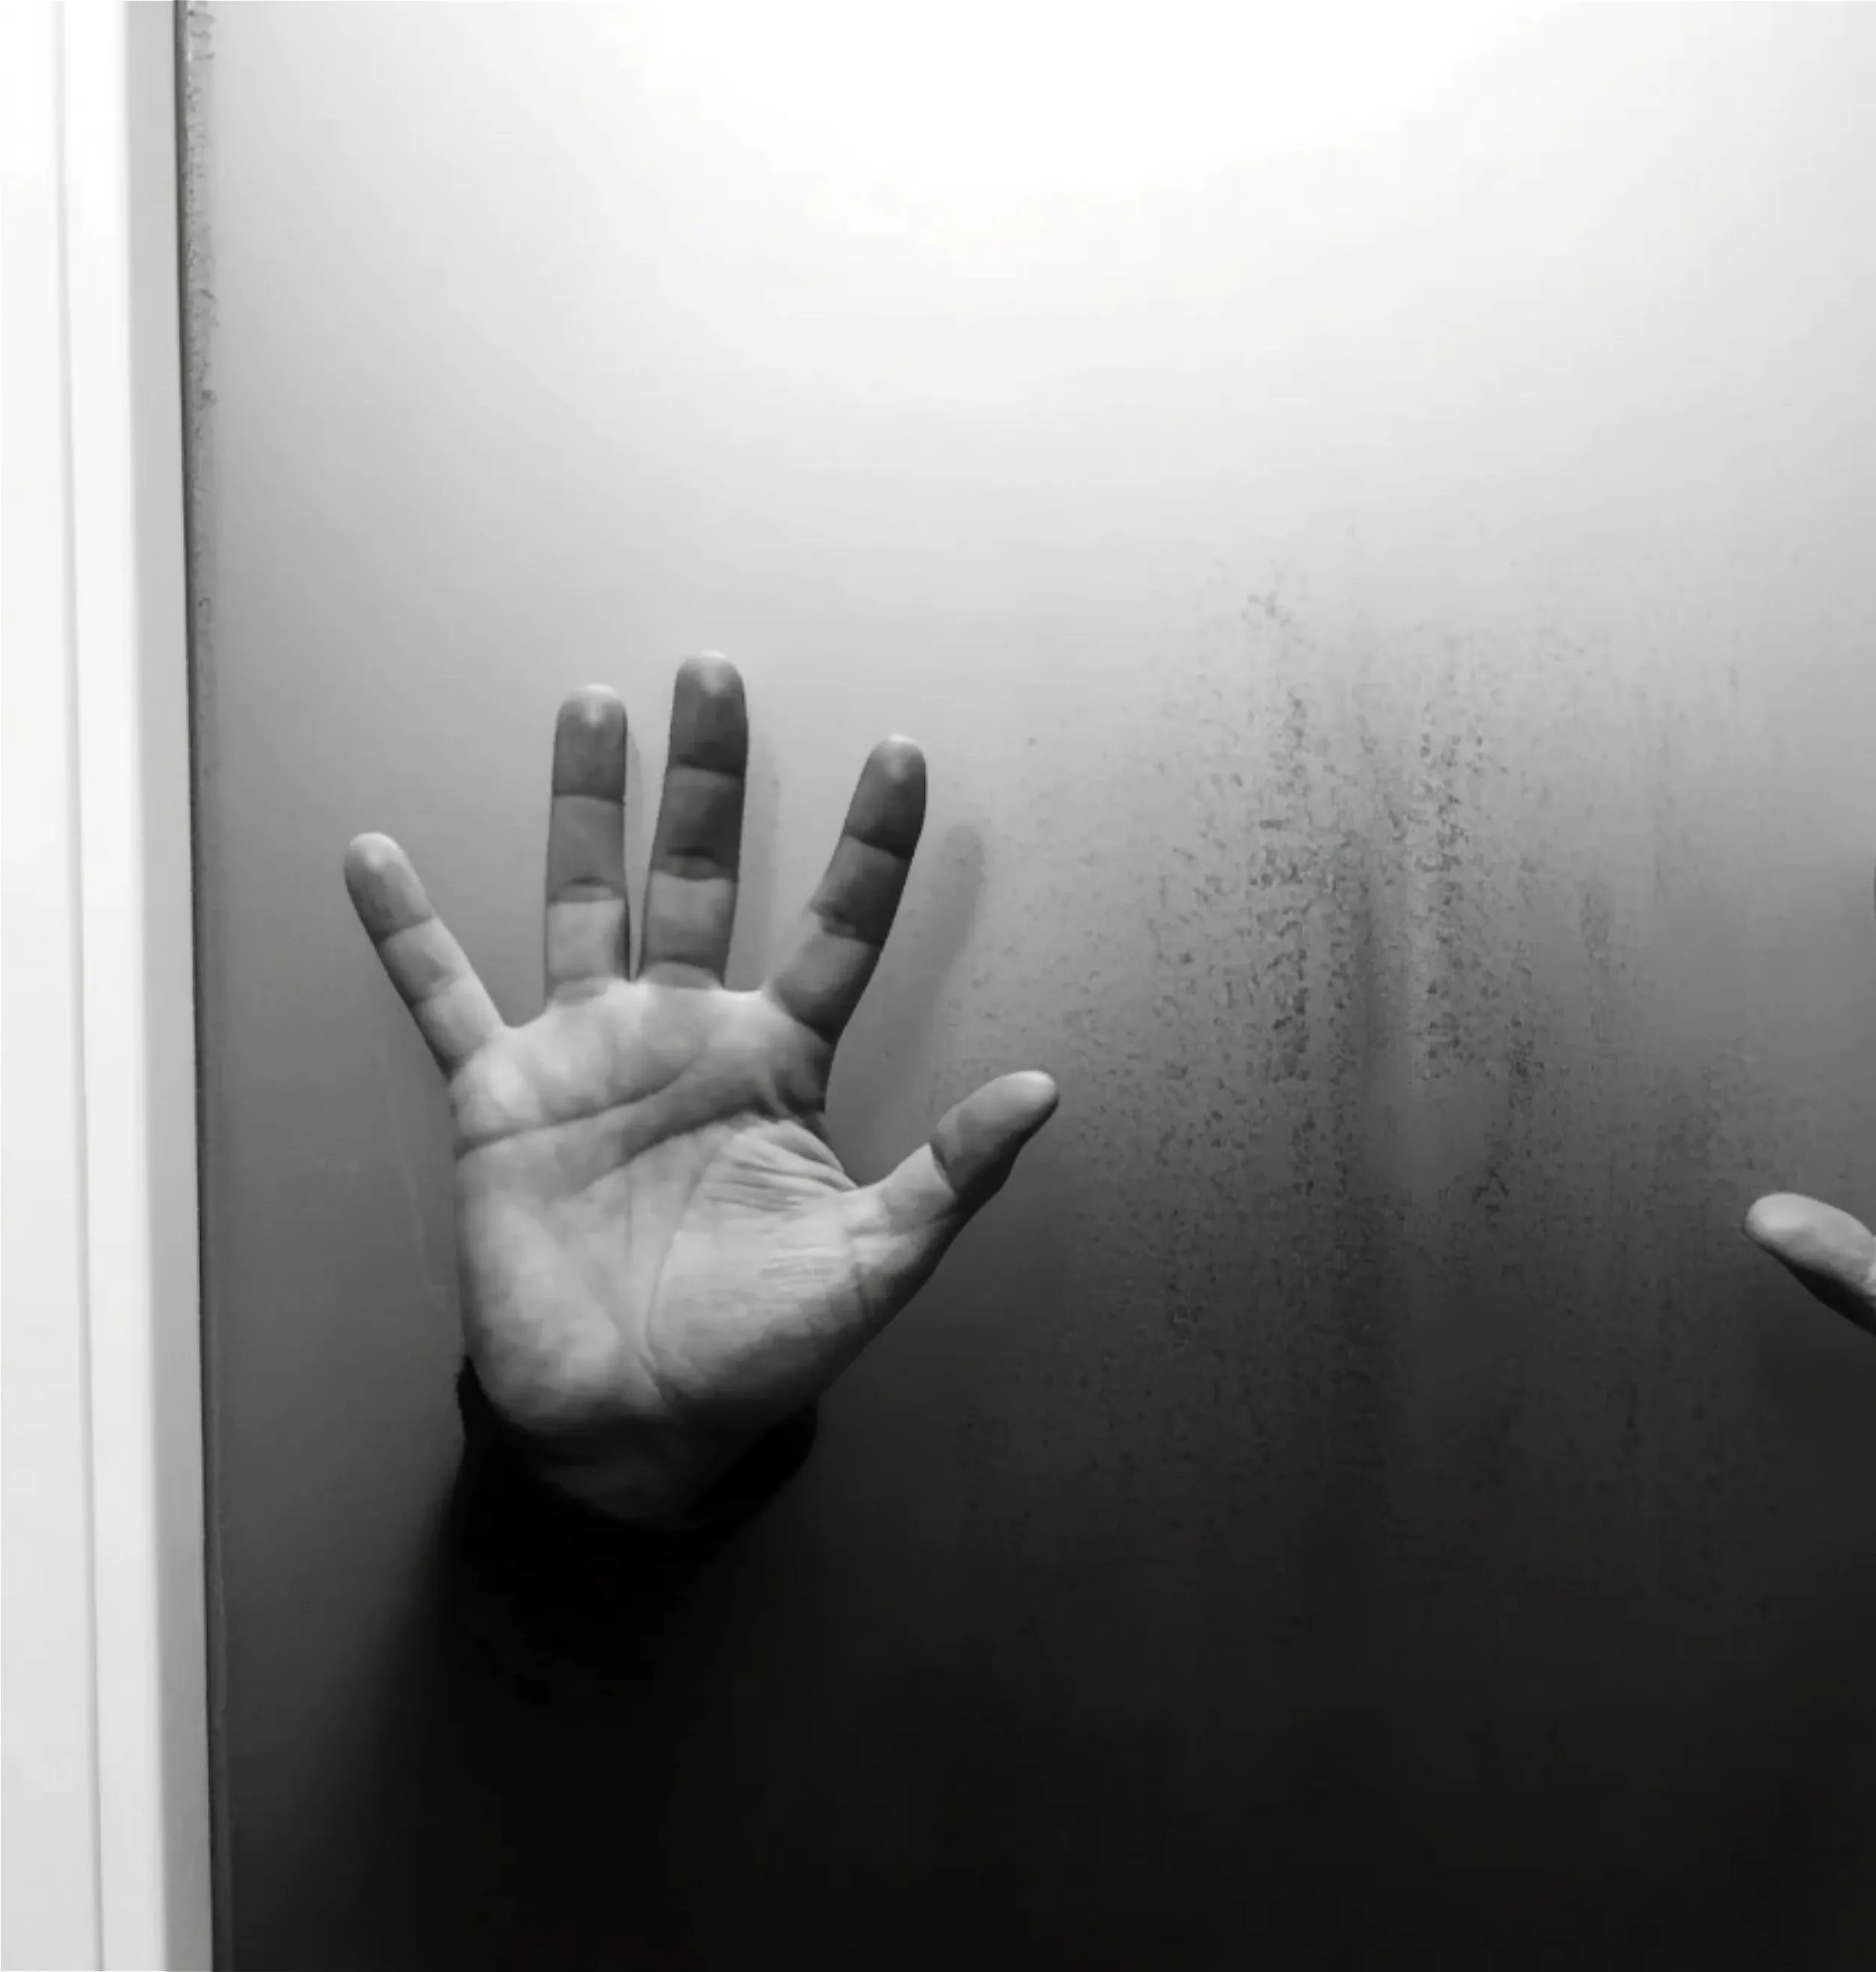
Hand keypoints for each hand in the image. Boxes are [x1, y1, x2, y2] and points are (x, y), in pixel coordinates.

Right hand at [345, 655, 1058, 1526]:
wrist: (635, 1424)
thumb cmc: (760, 1349)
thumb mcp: (874, 1262)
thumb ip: (954, 1173)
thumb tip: (1046, 1089)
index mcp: (779, 1062)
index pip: (837, 929)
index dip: (868, 846)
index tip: (900, 753)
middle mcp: (686, 1036)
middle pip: (701, 878)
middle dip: (709, 779)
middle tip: (715, 673)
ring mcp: (590, 1058)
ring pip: (585, 903)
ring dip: (585, 808)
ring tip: (592, 707)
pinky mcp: (500, 1100)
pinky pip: (444, 996)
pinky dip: (408, 931)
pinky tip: (374, 853)